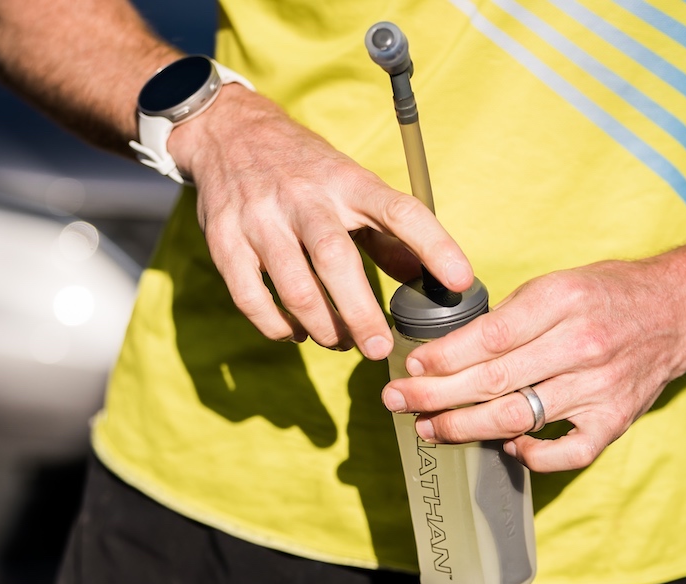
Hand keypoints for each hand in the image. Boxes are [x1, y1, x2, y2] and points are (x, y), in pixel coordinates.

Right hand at [169, 85, 473, 359]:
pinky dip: (276, 326)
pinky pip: (250, 297)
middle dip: (361, 313)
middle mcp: (305, 197)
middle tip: (380, 348)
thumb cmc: (304, 169)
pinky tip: (295, 333)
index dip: (434, 245)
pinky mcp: (225, 240)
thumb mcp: (350, 185)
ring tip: (339, 341)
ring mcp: (260, 218)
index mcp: (347, 180)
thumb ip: (386, 234)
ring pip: (294, 286)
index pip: (400, 210)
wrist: (228, 133)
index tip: (460, 281)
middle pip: (336, 260)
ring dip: (322, 326)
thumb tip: (426, 280)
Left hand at [380, 255, 685, 471]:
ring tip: (430, 429)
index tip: (411, 366)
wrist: (680, 310)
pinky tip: (507, 447)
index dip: (443, 357)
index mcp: (562, 301)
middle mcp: (582, 344)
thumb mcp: (557, 283)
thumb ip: (509, 317)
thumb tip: (447, 351)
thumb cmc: (607, 294)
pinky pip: (568, 452)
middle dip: (436, 395)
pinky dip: (533, 456)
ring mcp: (600, 386)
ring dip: (466, 427)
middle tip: (396, 402)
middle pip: (494, 380)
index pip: (489, 338)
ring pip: (519, 416)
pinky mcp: (615, 419)